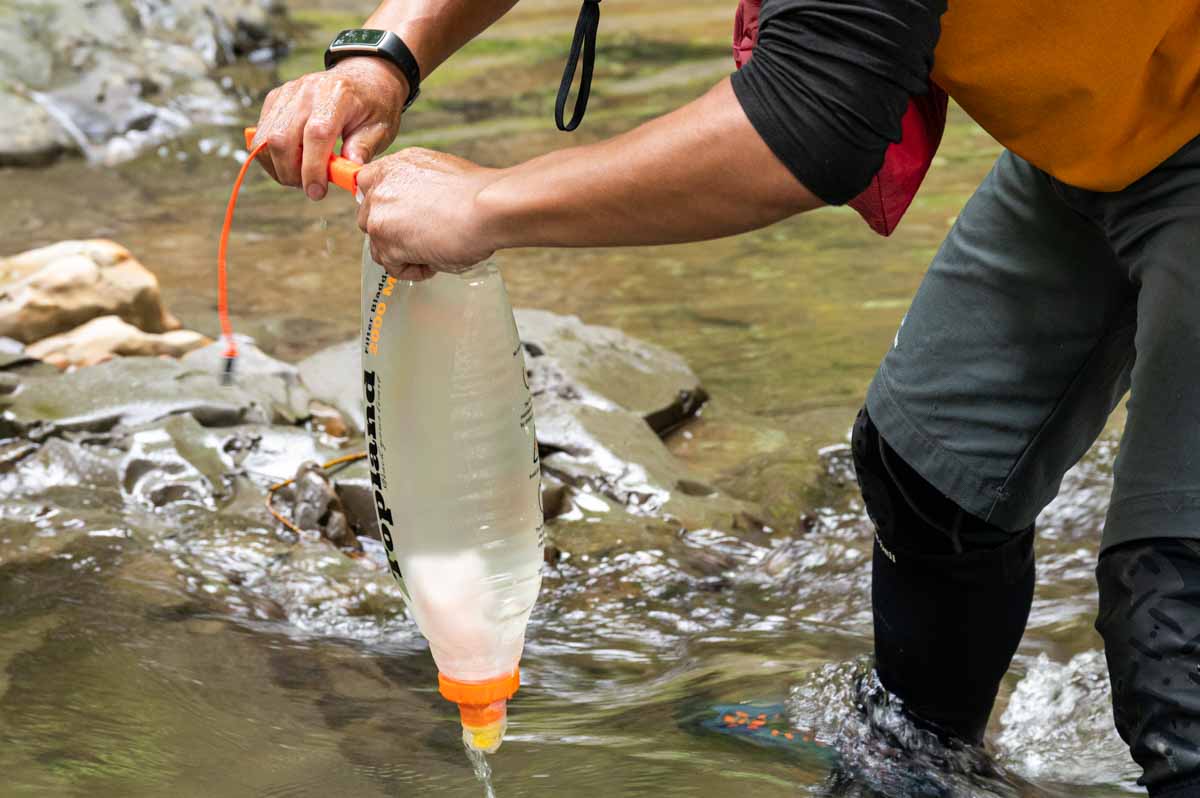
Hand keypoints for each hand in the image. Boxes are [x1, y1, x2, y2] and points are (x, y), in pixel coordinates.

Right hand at [251, 58, 407, 199]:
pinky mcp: (275, 98)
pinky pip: (260, 133)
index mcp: (337, 94)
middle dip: (290, 173)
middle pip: (281, 138)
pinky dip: (271, 156)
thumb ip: (363, 150)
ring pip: (265, 138)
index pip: (316, 135)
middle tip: (309, 188)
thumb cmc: (374, 107)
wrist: (363, 79)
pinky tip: (292, 163)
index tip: (317, 191)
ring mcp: (288, 92)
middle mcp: (307, 89)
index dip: (312, 168)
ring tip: (300, 176)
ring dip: (278, 167)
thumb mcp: (380, 129)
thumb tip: (349, 174)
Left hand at [356, 148, 501, 280]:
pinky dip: (414, 270)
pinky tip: (436, 259)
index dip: (380, 204)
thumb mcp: (440, 174)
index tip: (390, 215)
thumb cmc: (476, 194)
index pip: (366, 184)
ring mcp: (379, 214)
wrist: (488, 208)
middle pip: (368, 218)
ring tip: (435, 248)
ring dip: (405, 254)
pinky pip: (392, 267)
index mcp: (395, 165)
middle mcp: (381, 186)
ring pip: (379, 246)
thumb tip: (413, 207)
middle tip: (422, 236)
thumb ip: (416, 186)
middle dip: (392, 232)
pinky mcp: (386, 242)